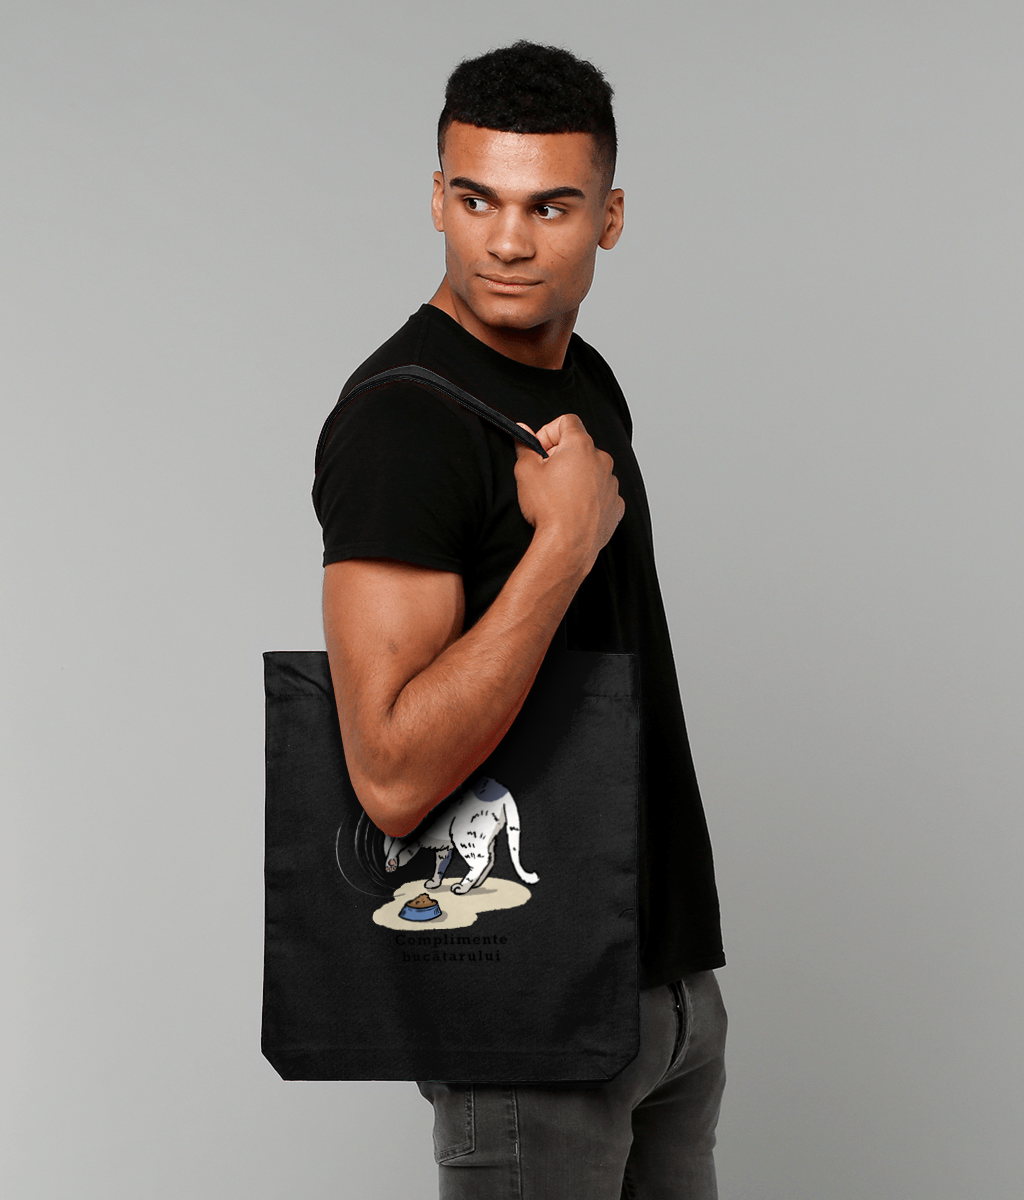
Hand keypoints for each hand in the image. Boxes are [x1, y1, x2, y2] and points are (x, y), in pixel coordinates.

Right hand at [513, 414, 623, 572]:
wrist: (567, 546)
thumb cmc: (548, 508)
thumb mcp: (525, 472)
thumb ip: (525, 446)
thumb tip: (521, 431)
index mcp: (580, 445)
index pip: (567, 421)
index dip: (549, 432)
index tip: (540, 450)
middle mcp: (602, 460)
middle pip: (581, 446)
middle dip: (563, 456)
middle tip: (546, 476)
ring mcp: (612, 483)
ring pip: (592, 470)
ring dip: (577, 476)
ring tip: (560, 497)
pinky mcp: (616, 505)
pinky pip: (602, 493)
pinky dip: (589, 497)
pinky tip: (574, 510)